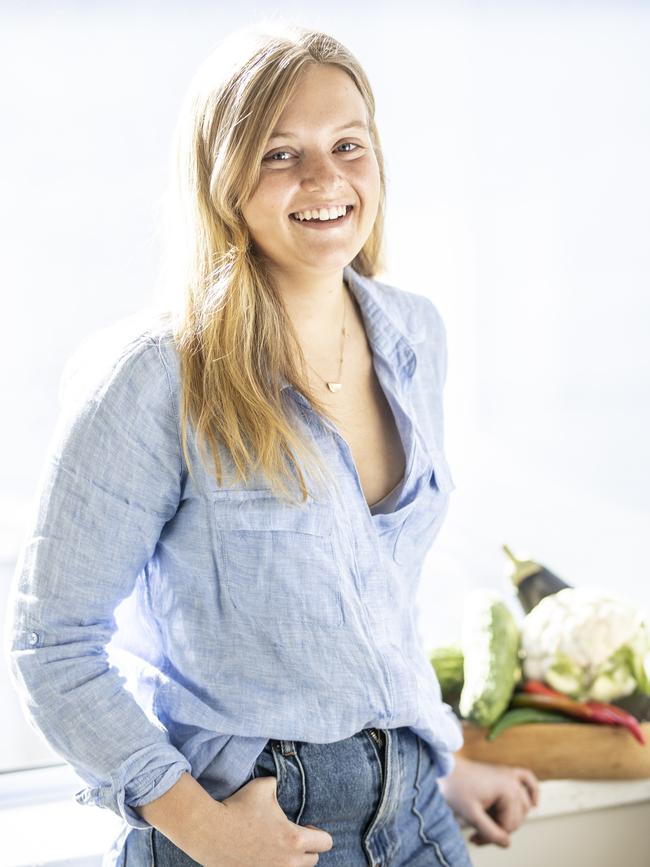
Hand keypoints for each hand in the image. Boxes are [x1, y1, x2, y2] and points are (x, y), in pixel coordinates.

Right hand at [191, 775, 333, 866]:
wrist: (209, 831)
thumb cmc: (238, 806)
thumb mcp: (264, 786)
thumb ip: (279, 785)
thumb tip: (281, 785)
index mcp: (294, 838)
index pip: (325, 843)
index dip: (319, 833)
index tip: (306, 827)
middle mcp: (288, 862)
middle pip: (313, 861)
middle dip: (306, 848)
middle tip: (291, 838)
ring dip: (292, 860)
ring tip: (279, 847)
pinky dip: (275, 865)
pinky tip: (265, 856)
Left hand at [437, 756, 539, 847]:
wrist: (444, 768)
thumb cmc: (455, 787)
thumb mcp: (471, 814)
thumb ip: (490, 832)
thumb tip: (507, 844)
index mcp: (508, 790)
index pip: (509, 826)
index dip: (492, 836)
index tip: (474, 838)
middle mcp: (513, 782)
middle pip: (516, 818)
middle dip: (498, 830)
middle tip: (477, 834)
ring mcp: (510, 775)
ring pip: (522, 807)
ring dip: (509, 818)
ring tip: (487, 824)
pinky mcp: (505, 772)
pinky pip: (527, 779)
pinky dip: (533, 790)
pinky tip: (535, 803)